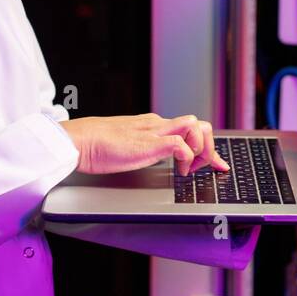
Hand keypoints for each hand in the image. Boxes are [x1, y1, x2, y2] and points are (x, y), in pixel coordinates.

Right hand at [57, 113, 230, 174]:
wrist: (79, 140)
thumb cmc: (95, 146)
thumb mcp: (126, 145)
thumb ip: (140, 146)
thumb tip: (146, 156)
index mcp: (153, 125)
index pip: (189, 127)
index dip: (207, 146)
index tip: (217, 163)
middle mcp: (158, 124)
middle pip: (200, 124)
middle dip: (209, 147)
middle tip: (202, 168)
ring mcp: (156, 132)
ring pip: (197, 126)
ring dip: (202, 149)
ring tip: (190, 169)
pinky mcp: (151, 143)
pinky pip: (181, 144)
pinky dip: (188, 158)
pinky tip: (179, 172)